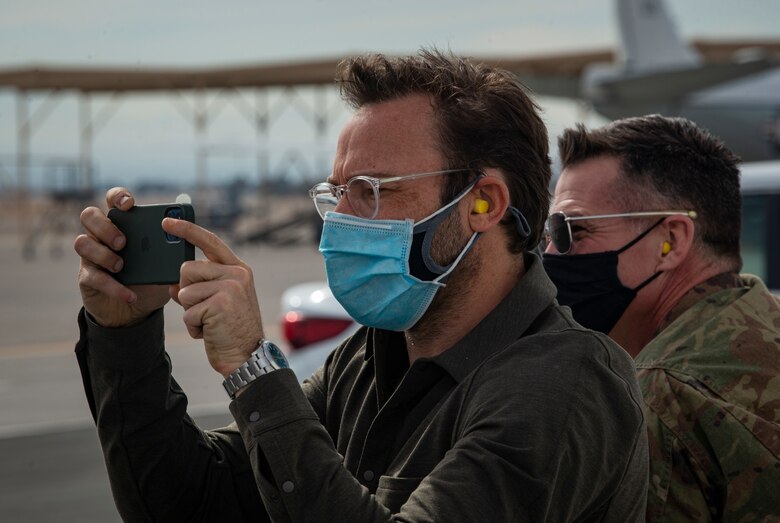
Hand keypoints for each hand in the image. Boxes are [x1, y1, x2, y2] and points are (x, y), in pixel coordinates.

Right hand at [74, 188, 170, 326]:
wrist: (136, 311)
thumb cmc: (151, 279)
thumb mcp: (165, 265)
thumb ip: (171, 252)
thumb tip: (183, 241)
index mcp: (122, 224)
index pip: (113, 199)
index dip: (118, 196)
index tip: (129, 204)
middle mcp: (102, 235)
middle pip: (89, 215)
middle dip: (106, 227)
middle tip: (123, 242)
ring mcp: (92, 255)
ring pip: (82, 242)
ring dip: (103, 254)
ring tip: (122, 266)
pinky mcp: (87, 277)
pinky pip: (92, 276)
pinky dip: (113, 287)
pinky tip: (130, 296)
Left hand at [163, 218, 264, 376]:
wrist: (247, 356)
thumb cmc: (230, 329)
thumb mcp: (220, 300)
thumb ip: (201, 285)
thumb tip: (173, 282)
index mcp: (237, 269)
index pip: (209, 241)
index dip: (186, 230)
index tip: (166, 222)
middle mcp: (237, 274)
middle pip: (187, 269)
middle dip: (187, 292)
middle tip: (205, 309)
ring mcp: (230, 288)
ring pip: (185, 292)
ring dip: (190, 312)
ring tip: (210, 322)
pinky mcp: (220, 304)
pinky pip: (188, 312)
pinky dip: (194, 327)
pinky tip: (210, 332)